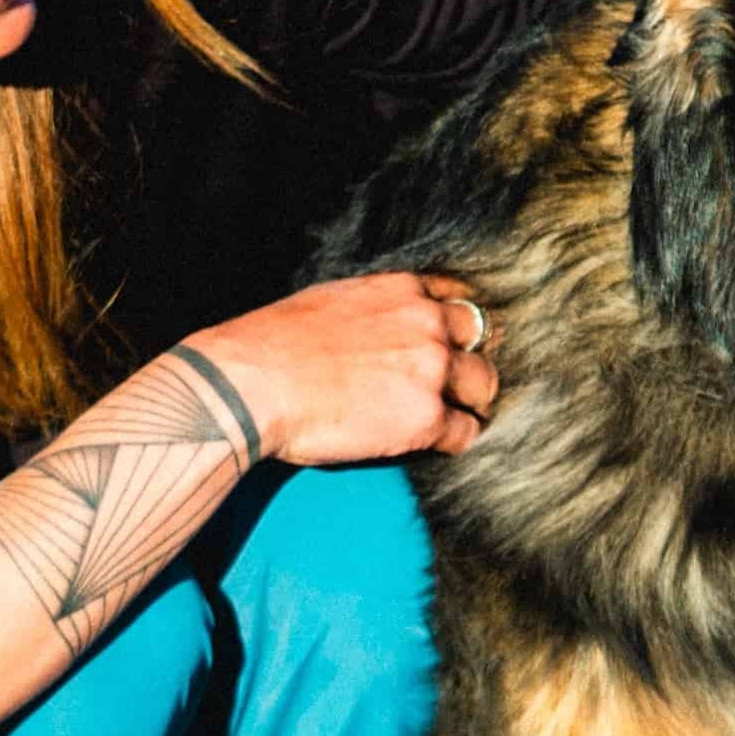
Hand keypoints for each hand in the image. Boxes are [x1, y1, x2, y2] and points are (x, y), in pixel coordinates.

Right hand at [187, 271, 496, 465]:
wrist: (251, 383)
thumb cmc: (273, 344)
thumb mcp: (332, 300)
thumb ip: (373, 308)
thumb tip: (380, 324)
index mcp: (404, 290)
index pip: (459, 300)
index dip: (457, 325)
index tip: (453, 342)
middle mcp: (428, 324)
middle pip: (480, 340)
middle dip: (470, 361)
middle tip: (459, 384)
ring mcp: (432, 371)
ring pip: (483, 386)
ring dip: (470, 402)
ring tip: (454, 417)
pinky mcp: (426, 419)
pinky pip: (466, 433)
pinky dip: (454, 440)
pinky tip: (434, 444)